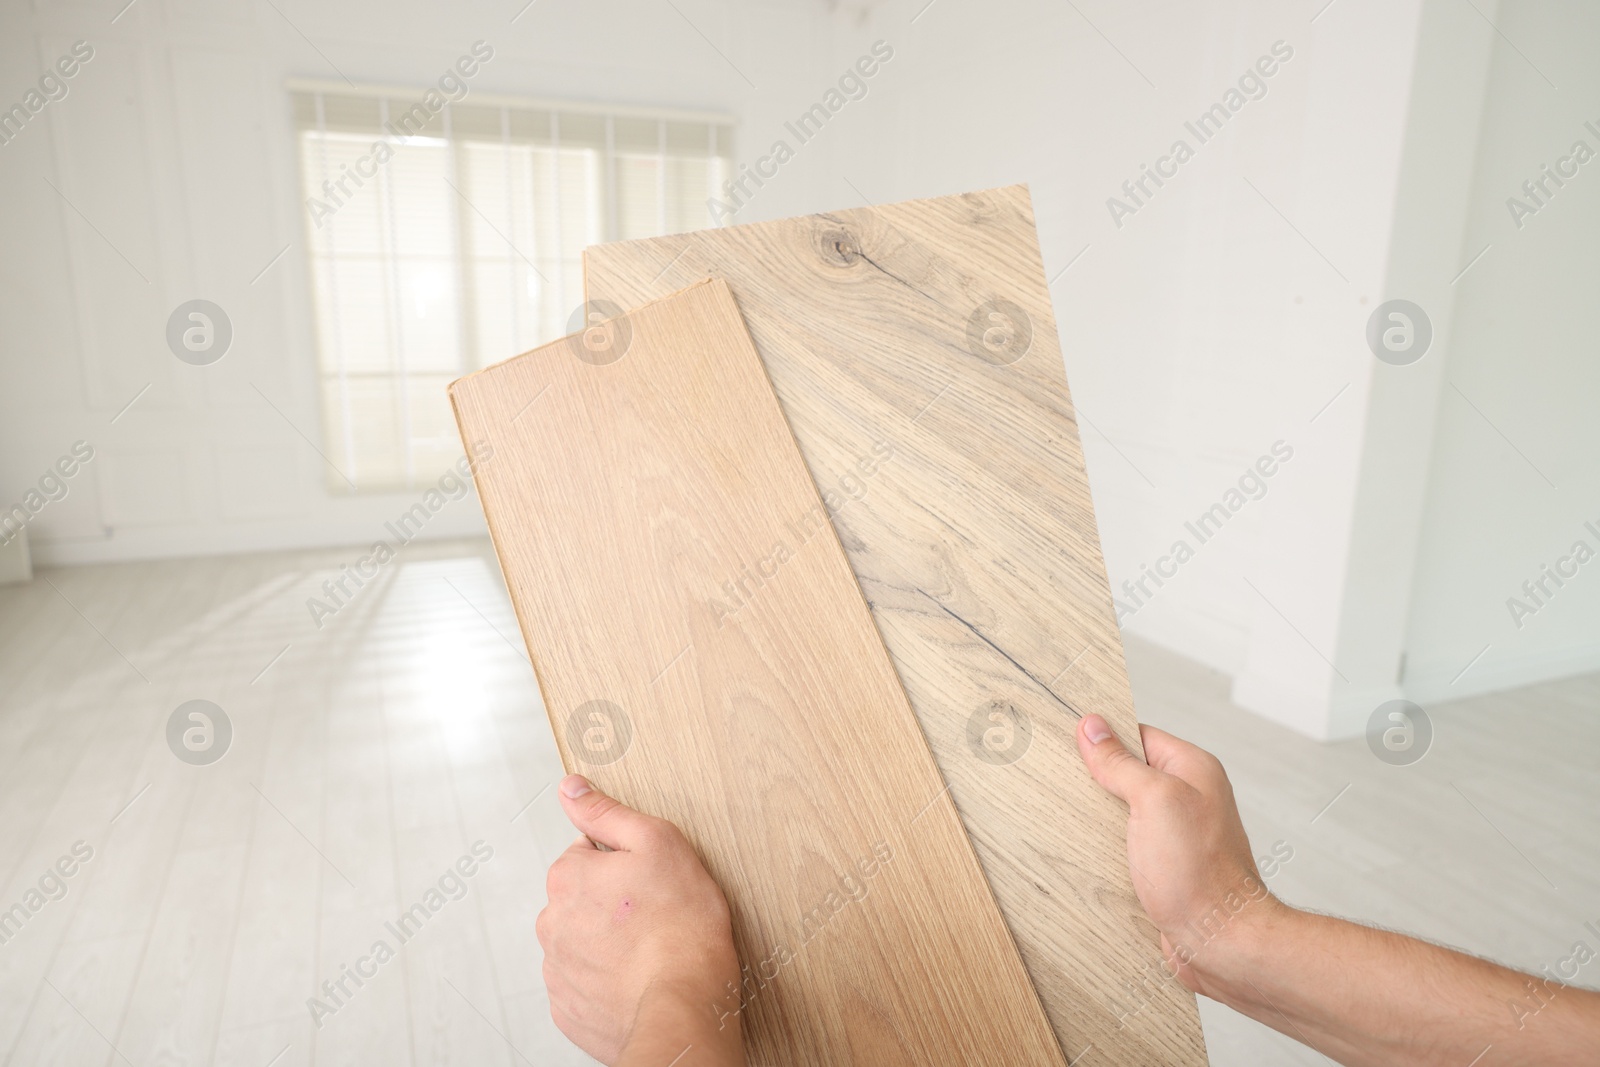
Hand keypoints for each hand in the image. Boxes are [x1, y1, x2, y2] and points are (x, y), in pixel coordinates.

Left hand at [537, 775, 743, 1066]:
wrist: (684, 1005)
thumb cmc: (681, 927)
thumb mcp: (657, 843)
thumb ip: (607, 813)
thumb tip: (572, 789)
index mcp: (567, 877)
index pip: (589, 853)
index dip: (625, 863)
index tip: (649, 880)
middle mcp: (552, 923)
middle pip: (583, 899)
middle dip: (612, 903)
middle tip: (654, 914)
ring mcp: (558, 970)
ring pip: (582, 942)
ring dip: (608, 943)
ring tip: (649, 950)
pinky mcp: (569, 1009)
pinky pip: (585, 984)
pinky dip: (607, 980)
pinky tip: (637, 978)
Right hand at [1075, 714, 1282, 997]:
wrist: (1219, 941)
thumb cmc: (1200, 874)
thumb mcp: (1154, 801)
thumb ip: (1121, 763)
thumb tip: (1093, 728)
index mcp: (1193, 770)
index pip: (1139, 735)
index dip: (1104, 738)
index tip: (1071, 742)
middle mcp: (1188, 798)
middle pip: (1129, 773)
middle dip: (1097, 780)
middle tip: (1064, 782)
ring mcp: (1176, 833)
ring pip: (1125, 811)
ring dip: (1099, 818)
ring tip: (1070, 818)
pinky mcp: (1164, 865)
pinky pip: (1128, 844)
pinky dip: (1107, 848)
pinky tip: (1087, 853)